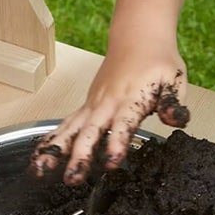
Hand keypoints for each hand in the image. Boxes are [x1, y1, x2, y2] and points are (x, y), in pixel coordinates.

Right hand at [31, 39, 191, 183]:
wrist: (138, 36)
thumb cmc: (158, 60)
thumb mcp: (175, 79)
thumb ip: (174, 102)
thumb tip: (175, 121)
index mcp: (132, 98)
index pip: (124, 123)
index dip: (117, 142)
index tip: (112, 162)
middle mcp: (108, 102)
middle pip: (91, 131)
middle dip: (80, 155)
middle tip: (72, 178)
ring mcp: (94, 103)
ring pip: (72, 128)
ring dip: (55, 149)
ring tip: (39, 170)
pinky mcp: (87, 105)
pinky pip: (67, 123)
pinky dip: (52, 139)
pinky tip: (38, 156)